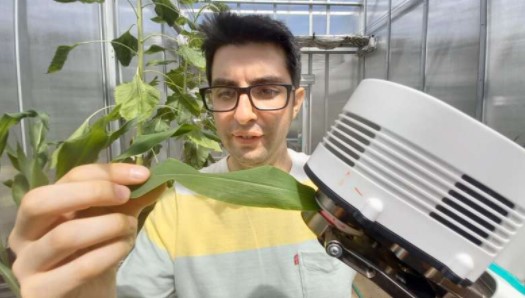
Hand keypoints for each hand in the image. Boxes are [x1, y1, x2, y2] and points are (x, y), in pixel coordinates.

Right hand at [8, 163, 165, 297]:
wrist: (88, 295)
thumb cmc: (95, 252)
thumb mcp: (112, 219)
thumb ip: (131, 200)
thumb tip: (158, 181)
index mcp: (39, 209)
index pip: (68, 178)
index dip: (107, 172)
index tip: (141, 174)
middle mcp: (23, 234)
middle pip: (42, 200)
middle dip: (92, 192)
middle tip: (125, 196)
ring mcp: (27, 264)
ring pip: (64, 236)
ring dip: (108, 227)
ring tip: (129, 229)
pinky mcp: (40, 291)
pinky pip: (80, 268)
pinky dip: (109, 254)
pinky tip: (123, 249)